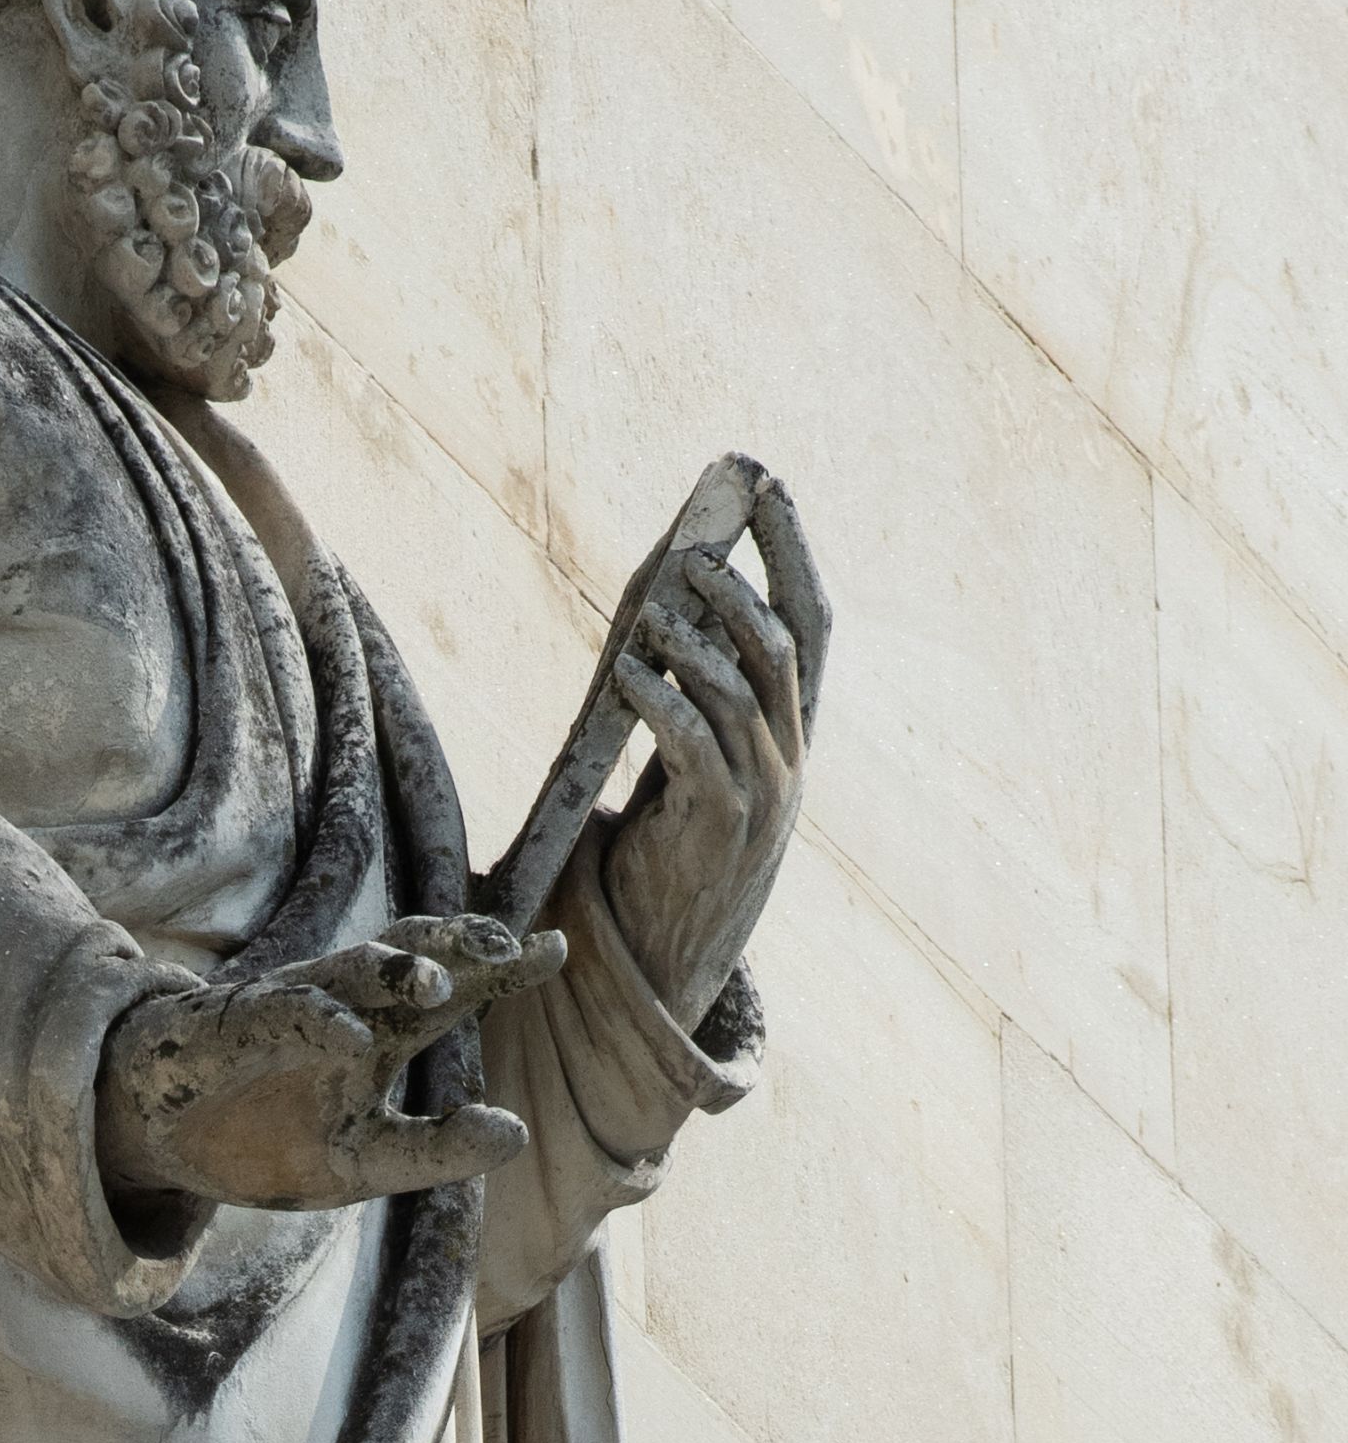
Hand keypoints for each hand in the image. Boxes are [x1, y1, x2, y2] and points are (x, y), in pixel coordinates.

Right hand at [94, 913, 563, 1258]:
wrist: (160, 1138)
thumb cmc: (266, 1139)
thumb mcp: (364, 1162)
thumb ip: (438, 1149)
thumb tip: (518, 1133)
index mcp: (382, 1037)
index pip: (454, 992)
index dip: (502, 968)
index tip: (555, 948)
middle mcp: (345, 1009)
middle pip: (412, 962)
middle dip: (458, 951)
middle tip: (514, 951)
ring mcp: (291, 1009)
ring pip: (349, 972)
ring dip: (391, 971)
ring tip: (437, 982)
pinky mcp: (235, 1024)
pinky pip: (279, 1014)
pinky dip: (313, 1022)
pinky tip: (348, 1038)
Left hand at [600, 474, 827, 1035]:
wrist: (669, 955)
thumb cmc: (670, 848)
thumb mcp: (694, 760)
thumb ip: (693, 690)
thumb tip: (663, 598)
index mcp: (793, 733)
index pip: (815, 623)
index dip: (794, 553)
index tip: (767, 487)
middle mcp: (791, 757)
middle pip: (782, 647)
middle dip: (739, 590)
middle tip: (690, 555)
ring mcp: (763, 793)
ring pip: (739, 690)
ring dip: (693, 640)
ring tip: (647, 611)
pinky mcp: (718, 825)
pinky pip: (694, 743)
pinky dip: (661, 699)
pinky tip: (628, 674)